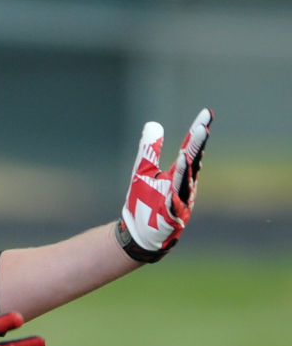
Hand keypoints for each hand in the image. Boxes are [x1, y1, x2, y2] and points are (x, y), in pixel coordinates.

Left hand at [118, 108, 213, 261]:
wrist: (139, 232)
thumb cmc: (144, 201)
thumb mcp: (144, 171)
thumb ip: (150, 149)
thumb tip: (153, 124)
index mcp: (180, 173)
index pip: (190, 149)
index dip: (198, 132)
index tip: (208, 113)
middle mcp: (184, 185)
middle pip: (192, 162)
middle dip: (197, 146)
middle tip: (203, 127)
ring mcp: (180, 201)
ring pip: (184, 183)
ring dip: (186, 168)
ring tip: (187, 151)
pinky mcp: (170, 217)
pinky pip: (173, 204)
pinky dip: (174, 195)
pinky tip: (172, 188)